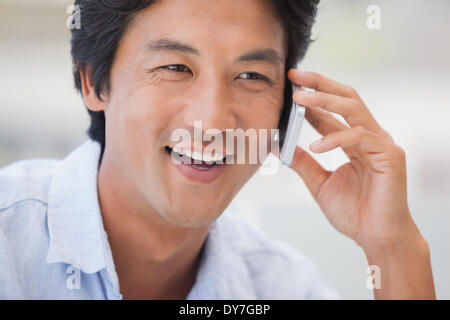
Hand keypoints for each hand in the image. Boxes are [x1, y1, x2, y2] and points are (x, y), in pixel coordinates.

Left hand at [286, 69, 421, 250]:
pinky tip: (316, 146)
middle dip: (320, 85)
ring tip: (300, 100)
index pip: (330, 111)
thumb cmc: (353, 212)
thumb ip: (303, 163)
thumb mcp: (319, 183)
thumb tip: (278, 145)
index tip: (288, 85)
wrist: (375, 237)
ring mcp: (381, 143)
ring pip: (354, 109)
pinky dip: (336, 139)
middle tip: (294, 77)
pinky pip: (360, 137)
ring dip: (326, 101)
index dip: (310, 96)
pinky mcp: (390, 154)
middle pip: (346, 98)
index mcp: (352, 141)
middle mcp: (368, 136)